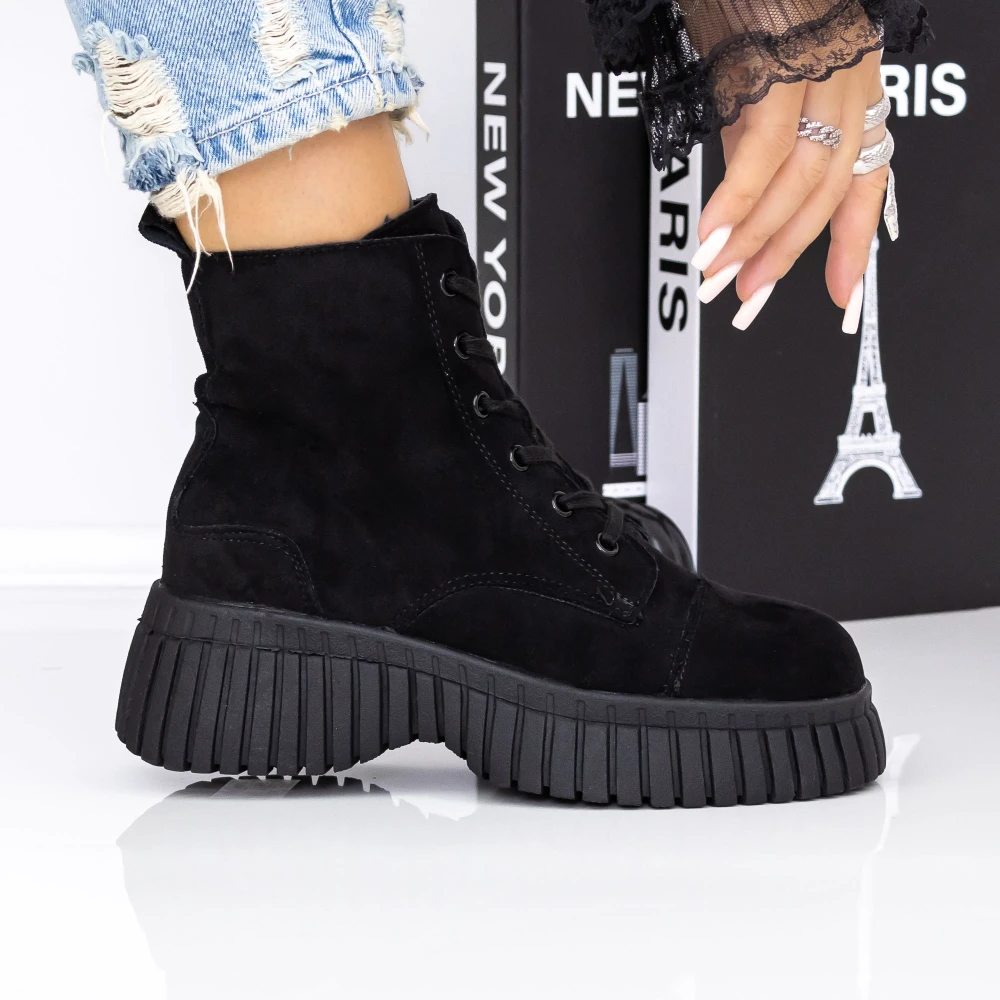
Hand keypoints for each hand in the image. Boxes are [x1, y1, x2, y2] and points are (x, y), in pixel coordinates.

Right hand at [693, 49, 888, 333]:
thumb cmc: (745, 4)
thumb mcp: (757, 84)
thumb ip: (755, 148)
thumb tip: (742, 212)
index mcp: (851, 86)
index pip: (866, 179)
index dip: (852, 244)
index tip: (840, 297)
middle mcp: (847, 77)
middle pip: (828, 189)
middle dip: (784, 254)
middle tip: (747, 296)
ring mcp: (819, 68)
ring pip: (800, 178)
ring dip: (755, 237)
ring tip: (719, 273)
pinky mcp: (780, 62)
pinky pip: (763, 151)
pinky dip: (735, 201)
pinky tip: (712, 234)